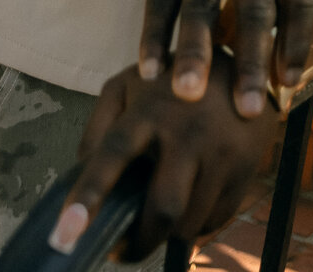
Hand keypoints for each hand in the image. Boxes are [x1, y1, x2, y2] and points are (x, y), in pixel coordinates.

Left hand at [49, 56, 278, 260]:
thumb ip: (99, 127)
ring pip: (189, 221)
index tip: (63, 237)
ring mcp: (224, 148)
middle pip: (162, 208)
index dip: (88, 195)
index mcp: (152, 107)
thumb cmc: (172, 82)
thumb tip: (79, 180)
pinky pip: (215, 220)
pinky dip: (196, 224)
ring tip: (159, 211)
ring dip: (167, 231)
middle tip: (121, 248)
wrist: (244, 64)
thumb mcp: (130, 86)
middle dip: (138, 242)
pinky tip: (190, 199)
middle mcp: (190, 129)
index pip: (114, 154)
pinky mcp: (249, 164)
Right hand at [138, 0, 312, 116]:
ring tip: (190, 96)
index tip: (290, 86)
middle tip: (250, 111)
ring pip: (202, 3)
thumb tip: (291, 66)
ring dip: (195, 52)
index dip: (299, 42)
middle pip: (255, 6)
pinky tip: (150, 71)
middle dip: (251, 62)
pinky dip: (154, 36)